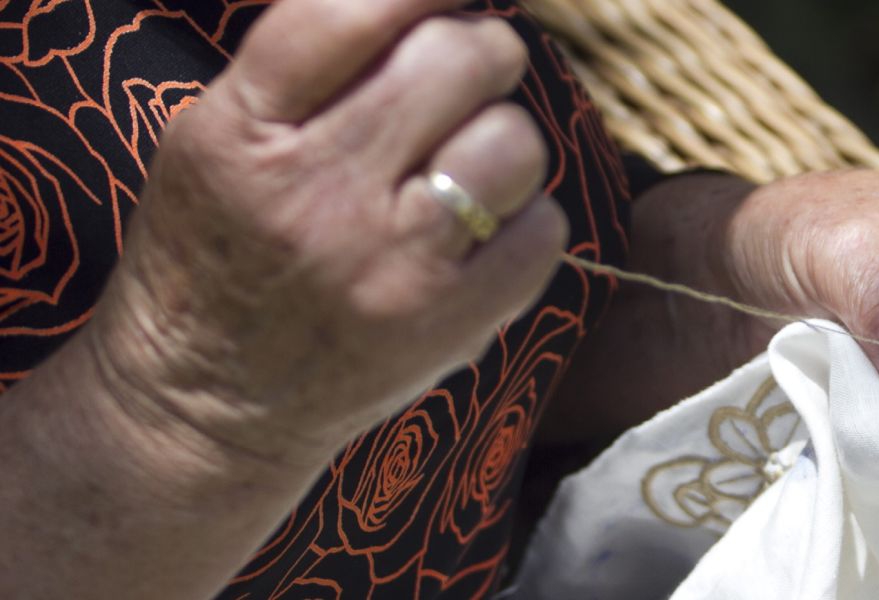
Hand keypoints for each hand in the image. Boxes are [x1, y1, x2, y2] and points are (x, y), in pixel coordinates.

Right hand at [90, 0, 567, 466]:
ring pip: (513, 141)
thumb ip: (305, 67)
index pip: (350, 11)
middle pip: (457, 59)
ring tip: (469, 164)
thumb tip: (421, 5)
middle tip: (468, 74)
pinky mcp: (448, 326)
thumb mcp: (213, 140)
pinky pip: (544, 229)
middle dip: (478, 51)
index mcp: (242, 133)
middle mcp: (318, 194)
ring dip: (504, 138)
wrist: (205, 404)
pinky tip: (481, 232)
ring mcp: (391, 265)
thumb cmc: (213, 256)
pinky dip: (526, 219)